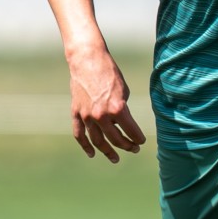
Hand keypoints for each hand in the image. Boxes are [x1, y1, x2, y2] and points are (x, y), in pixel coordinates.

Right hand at [66, 46, 146, 162]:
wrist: (87, 60)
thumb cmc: (109, 73)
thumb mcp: (123, 92)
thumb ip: (122, 110)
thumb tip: (121, 124)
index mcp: (117, 109)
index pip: (131, 131)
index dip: (138, 138)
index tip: (141, 141)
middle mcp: (101, 115)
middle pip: (116, 139)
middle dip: (127, 145)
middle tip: (133, 149)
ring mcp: (87, 115)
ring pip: (98, 140)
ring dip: (107, 151)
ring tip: (115, 158)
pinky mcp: (76, 112)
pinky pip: (79, 134)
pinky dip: (85, 146)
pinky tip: (92, 154)